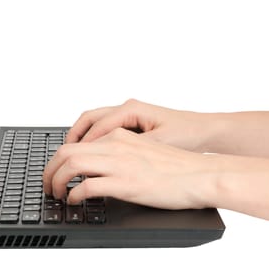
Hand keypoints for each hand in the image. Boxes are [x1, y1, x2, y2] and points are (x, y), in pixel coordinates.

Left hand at [43, 128, 215, 208]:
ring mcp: (119, 163)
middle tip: (48, 185)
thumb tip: (99, 170)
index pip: (76, 142)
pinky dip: (74, 194)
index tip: (55, 171)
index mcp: (119, 136)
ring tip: (57, 194)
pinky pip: (87, 186)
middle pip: (66, 151)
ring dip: (57, 181)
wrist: (201, 175)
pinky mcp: (125, 183)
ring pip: (71, 165)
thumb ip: (120, 154)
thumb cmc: (178, 167)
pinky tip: (75, 201)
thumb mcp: (143, 151)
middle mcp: (116, 145)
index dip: (58, 159)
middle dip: (50, 169)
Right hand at [66, 99, 214, 152]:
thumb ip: (133, 150)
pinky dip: (92, 139)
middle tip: (61, 157)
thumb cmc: (188, 135)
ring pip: (94, 122)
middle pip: (89, 118)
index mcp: (132, 109)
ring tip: (70, 156)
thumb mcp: (160, 144)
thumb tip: (109, 159)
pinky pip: (104, 128)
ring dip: (81, 138)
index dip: (83, 145)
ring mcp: (129, 115)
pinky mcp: (132, 124)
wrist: (207, 131)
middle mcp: (127, 108)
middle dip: (73, 137)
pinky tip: (90, 155)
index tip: (71, 161)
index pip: (97, 125)